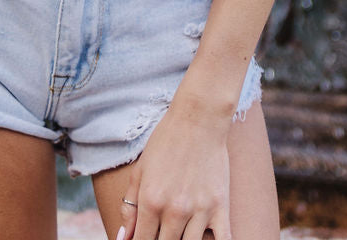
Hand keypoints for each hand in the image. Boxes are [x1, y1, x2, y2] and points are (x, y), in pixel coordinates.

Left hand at [116, 100, 231, 239]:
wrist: (198, 119)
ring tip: (178, 230)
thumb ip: (130, 206)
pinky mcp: (221, 207)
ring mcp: (200, 210)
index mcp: (151, 200)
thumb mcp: (140, 171)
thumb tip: (125, 237)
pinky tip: (205, 238)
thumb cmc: (166, 142)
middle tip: (161, 230)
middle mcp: (175, 209)